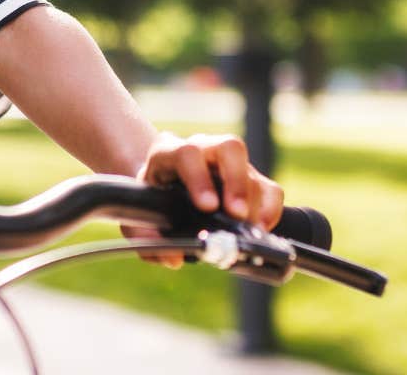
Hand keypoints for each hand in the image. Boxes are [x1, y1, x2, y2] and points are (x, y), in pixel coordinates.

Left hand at [125, 132, 284, 267]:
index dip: (199, 178)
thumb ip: (146, 237)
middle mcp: (203, 150)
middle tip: (237, 214)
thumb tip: (173, 258)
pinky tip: (261, 229)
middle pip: (229, 147)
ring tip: (249, 230)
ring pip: (252, 171)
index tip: (207, 207)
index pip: (187, 153)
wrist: (159, 188)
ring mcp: (228, 164)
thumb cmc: (148, 203)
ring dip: (255, 203)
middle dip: (236, 183)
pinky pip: (270, 189)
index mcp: (169, 153)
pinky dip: (270, 210)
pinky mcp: (250, 180)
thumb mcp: (136, 218)